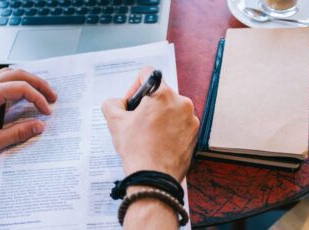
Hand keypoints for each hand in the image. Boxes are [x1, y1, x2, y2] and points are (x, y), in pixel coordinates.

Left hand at [0, 68, 56, 169]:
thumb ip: (18, 133)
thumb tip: (40, 126)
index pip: (21, 88)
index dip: (38, 98)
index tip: (47, 112)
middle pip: (18, 73)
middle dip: (38, 83)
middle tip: (53, 96)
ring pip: (10, 73)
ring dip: (28, 80)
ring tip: (42, 93)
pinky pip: (2, 79)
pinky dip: (17, 83)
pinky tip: (24, 93)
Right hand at [101, 67, 199, 181]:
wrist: (154, 177)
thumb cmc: (137, 149)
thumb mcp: (115, 122)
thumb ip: (112, 104)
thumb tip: (118, 103)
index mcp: (163, 94)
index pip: (147, 74)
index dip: (134, 87)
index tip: (131, 105)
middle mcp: (181, 102)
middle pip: (160, 94)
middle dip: (147, 105)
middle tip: (137, 122)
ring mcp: (191, 119)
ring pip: (171, 109)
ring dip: (159, 117)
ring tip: (148, 135)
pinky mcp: (195, 134)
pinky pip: (180, 124)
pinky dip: (170, 129)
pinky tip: (159, 143)